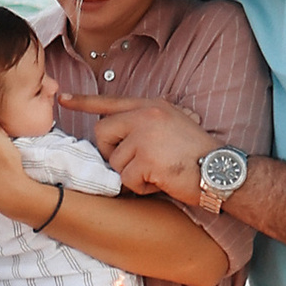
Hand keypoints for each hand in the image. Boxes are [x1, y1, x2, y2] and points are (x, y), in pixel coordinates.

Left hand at [55, 90, 212, 204]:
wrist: (222, 171)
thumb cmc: (199, 154)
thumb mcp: (175, 124)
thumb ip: (147, 123)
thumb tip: (123, 133)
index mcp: (151, 106)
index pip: (110, 101)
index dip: (84, 101)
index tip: (63, 98)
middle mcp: (146, 115)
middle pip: (102, 133)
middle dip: (112, 154)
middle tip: (136, 164)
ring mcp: (146, 136)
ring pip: (115, 161)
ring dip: (132, 174)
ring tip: (158, 172)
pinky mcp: (147, 159)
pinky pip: (127, 179)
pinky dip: (141, 187)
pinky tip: (162, 182)